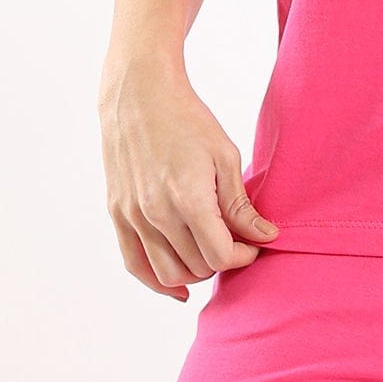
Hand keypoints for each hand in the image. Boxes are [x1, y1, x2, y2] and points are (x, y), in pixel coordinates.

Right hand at [98, 56, 279, 300]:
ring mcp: (132, 216)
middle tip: (236, 244)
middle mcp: (156, 213)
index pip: (221, 255)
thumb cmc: (187, 119)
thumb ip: (240, 204)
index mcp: (188, 198)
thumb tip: (265, 236)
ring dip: (194, 274)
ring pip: (166, 274)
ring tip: (210, 255)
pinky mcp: (117, 213)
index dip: (244, 256)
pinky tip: (178, 287)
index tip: (254, 243)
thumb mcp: (225, 156)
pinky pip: (135, 264)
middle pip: (197, 267)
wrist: (138, 95)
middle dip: (223, 262)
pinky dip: (156, 282)